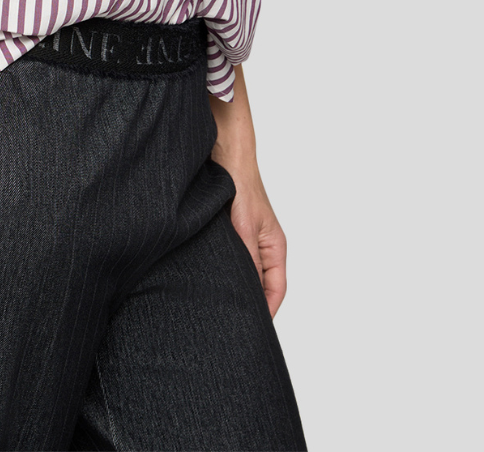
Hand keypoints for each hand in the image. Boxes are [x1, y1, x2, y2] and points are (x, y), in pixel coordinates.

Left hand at [217, 152, 288, 318]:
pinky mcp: (229, 232)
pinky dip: (223, 269)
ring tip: (219, 305)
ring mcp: (246, 239)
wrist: (225, 153)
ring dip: (235, 285)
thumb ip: (248, 259)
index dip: (267, 312)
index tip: (254, 331)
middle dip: (250, 303)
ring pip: (244, 272)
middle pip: (261, 284)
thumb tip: (246, 291)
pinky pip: (230, 258)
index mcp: (274, 247)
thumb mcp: (245, 227)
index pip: (276, 290)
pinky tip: (207, 277)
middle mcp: (262, 246)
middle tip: (233, 323)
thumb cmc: (241, 185)